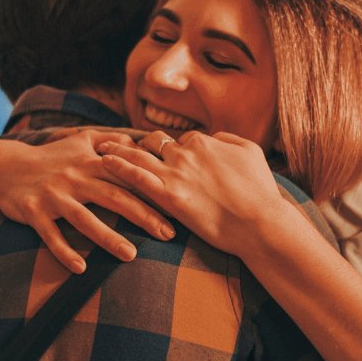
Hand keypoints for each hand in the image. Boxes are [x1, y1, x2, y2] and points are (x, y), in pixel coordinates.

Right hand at [0, 130, 174, 272]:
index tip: (178, 205)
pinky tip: (81, 269)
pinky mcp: (33, 212)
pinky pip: (50, 235)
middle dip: (144, 216)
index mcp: (90, 162)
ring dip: (108, 238)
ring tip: (131, 255)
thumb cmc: (50, 157)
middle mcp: (74, 178)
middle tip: (168, 235)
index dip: (154, 190)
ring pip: (85, 219)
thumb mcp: (80, 140)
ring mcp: (53, 196)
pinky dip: (64, 251)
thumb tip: (143, 143)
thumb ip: (111, 140)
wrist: (5, 167)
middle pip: (114, 197)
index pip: (128, 177)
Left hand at [98, 130, 284, 254]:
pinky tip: (104, 161)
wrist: (260, 223)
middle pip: (156, 142)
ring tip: (101, 146)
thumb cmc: (260, 192)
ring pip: (139, 154)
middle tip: (123, 144)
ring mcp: (175, 173)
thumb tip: (216, 137)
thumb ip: (230, 140)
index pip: (183, 139)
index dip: (174, 147)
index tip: (165, 153)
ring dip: (119, 148)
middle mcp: (187, 153)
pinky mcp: (168, 196)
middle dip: (140, 143)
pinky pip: (136, 175)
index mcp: (206, 142)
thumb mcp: (252, 152)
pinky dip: (118, 165)